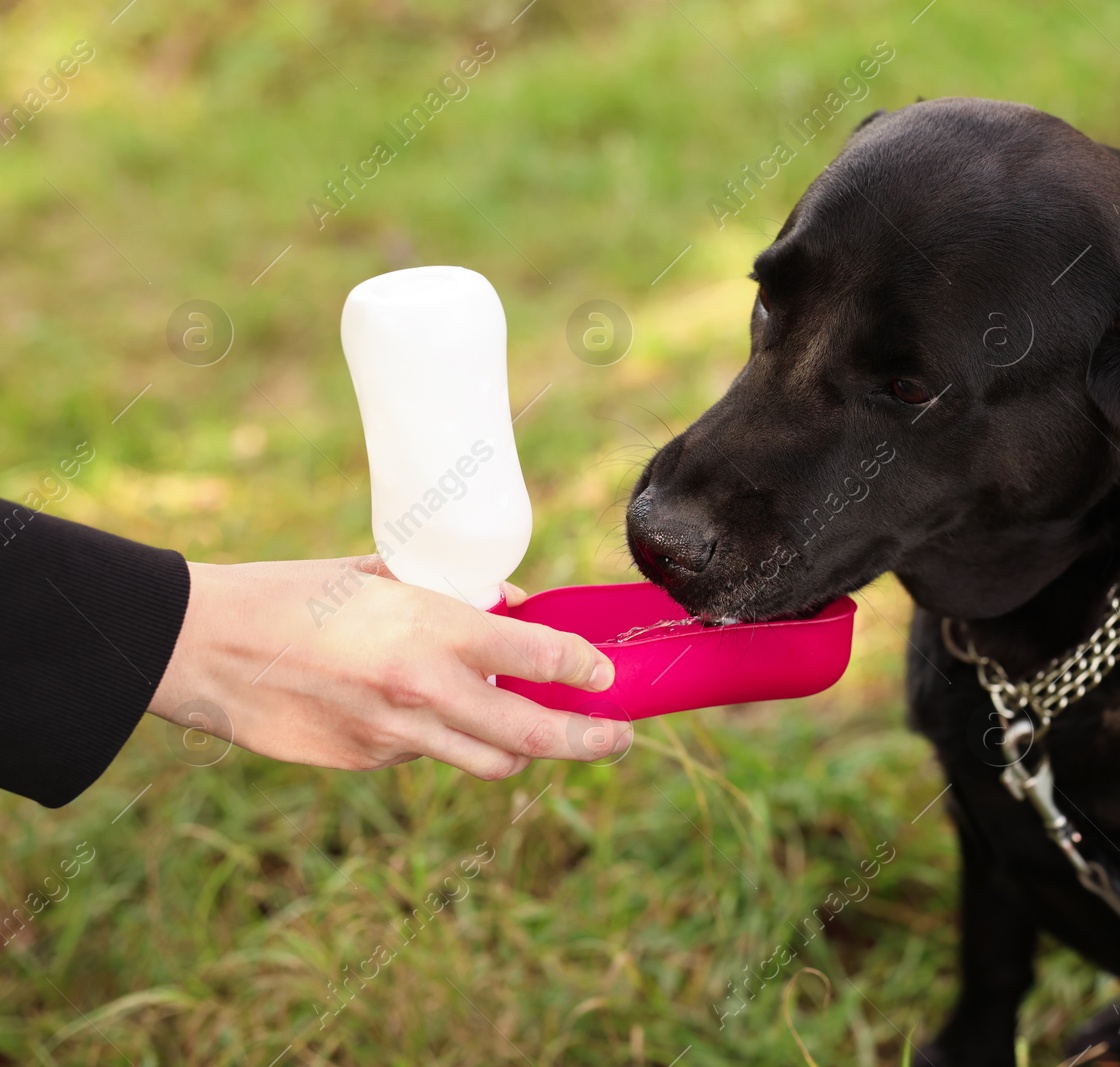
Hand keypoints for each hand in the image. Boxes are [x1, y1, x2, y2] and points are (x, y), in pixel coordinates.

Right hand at [148, 556, 628, 777]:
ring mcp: (395, 735)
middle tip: (620, 740)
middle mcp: (425, 689)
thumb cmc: (294, 595)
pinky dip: (439, 739)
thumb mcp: (381, 574)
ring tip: (534, 731)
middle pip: (535, 735)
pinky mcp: (365, 762)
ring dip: (517, 749)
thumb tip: (513, 606)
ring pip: (488, 762)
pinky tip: (416, 710)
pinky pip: (425, 757)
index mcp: (435, 630)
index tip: (606, 676)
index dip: (586, 670)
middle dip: (591, 741)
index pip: (541, 658)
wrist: (204, 645)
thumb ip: (454, 595)